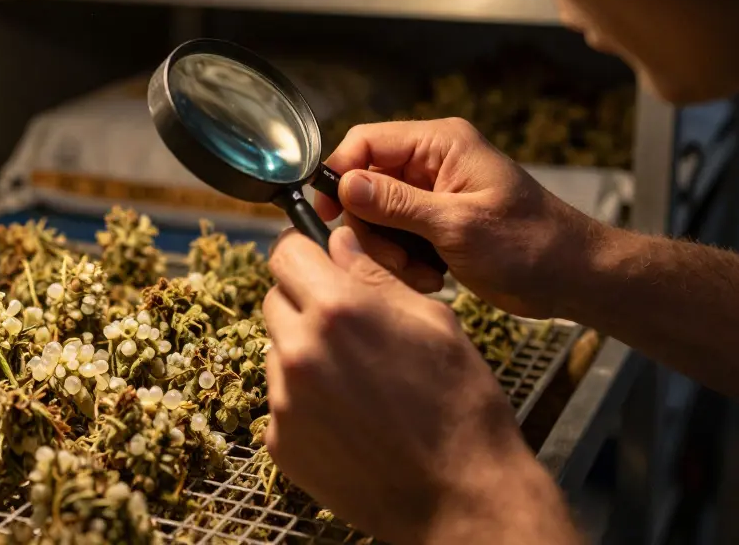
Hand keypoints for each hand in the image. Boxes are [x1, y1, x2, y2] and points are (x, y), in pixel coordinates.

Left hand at [263, 227, 580, 543]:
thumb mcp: (431, 321)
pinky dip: (305, 400)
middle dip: (305, 302)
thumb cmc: (460, 404)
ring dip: (304, 352)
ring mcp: (283, 401)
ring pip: (277, 350)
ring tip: (357, 379)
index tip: (317, 262)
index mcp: (337, 310)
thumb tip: (339, 241)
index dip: (305, 253)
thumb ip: (374, 275)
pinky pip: (281, 400)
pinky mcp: (280, 441)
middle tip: (349, 326)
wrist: (462, 497)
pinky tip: (349, 416)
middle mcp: (298, 351)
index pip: (285, 253)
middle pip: (275, 299)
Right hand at [316, 118, 603, 319]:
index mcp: (440, 145)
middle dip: (370, 228)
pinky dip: (403, 261)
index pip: (365, 142)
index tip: (325, 213)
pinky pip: (395, 237)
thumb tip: (344, 184)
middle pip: (364, 184)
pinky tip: (430, 278)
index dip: (339, 175)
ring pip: (376, 216)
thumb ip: (398, 204)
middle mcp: (432, 163)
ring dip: (387, 251)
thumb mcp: (459, 225)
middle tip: (393, 261)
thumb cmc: (532, 245)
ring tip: (419, 275)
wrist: (573, 278)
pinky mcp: (435, 224)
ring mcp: (433, 195)